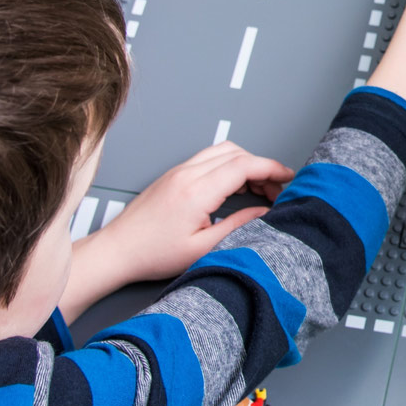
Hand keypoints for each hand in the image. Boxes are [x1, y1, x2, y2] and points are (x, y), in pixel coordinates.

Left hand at [59, 142, 292, 319]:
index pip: (243, 165)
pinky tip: (235, 185)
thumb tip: (263, 212)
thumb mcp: (203, 249)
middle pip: (236, 153)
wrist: (117, 251)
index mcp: (196, 191)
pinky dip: (228, 165)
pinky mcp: (173, 175)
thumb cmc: (152, 254)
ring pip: (222, 151)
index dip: (271, 168)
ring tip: (259, 189)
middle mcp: (186, 174)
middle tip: (277, 190)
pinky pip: (207, 158)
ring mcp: (178, 171)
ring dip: (245, 163)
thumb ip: (238, 226)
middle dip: (262, 167)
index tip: (288, 177)